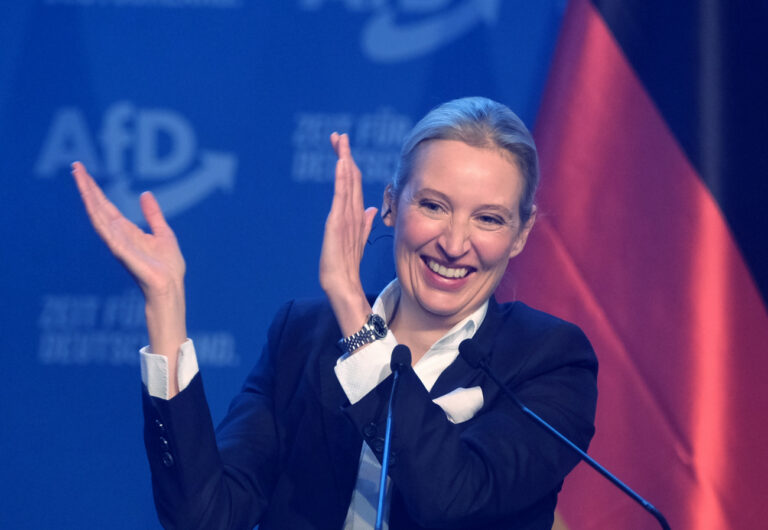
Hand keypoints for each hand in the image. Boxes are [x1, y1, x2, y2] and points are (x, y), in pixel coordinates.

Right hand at [72, 162, 186, 381]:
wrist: (172, 289)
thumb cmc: (169, 267)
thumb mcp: (163, 233)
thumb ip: (153, 215)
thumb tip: (145, 194)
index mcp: (127, 232)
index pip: (107, 207)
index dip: (96, 189)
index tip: (83, 171)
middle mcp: (119, 237)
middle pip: (99, 208)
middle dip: (88, 188)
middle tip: (76, 167)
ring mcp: (119, 245)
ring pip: (99, 217)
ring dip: (90, 198)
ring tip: (80, 179)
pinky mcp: (124, 254)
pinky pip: (109, 235)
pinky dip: (100, 220)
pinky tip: (93, 207)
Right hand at [319, 133, 377, 336]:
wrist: (342, 291)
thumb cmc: (348, 271)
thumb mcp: (361, 244)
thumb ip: (364, 225)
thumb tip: (372, 209)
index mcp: (349, 218)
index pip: (351, 186)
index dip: (349, 166)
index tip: (346, 146)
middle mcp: (341, 217)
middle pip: (344, 182)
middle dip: (342, 157)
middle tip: (339, 136)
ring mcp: (336, 223)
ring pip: (342, 188)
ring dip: (342, 165)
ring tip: (340, 145)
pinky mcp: (334, 230)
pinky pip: (340, 201)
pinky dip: (341, 183)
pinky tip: (342, 169)